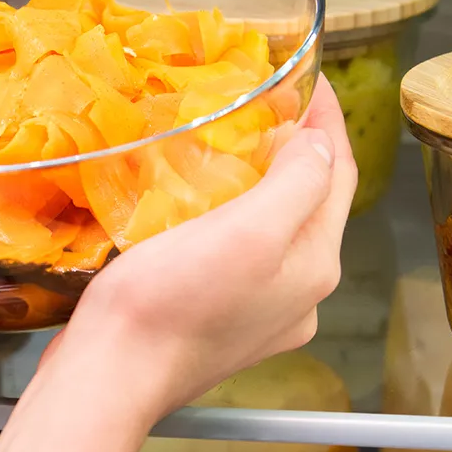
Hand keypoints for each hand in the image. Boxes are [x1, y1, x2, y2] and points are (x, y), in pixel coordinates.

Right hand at [0, 73, 355, 451]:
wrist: (111, 376)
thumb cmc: (171, 303)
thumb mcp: (248, 231)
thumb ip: (298, 184)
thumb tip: (319, 144)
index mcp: (315, 265)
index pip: (339, 174)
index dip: (327, 120)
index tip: (307, 75)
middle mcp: (301, 295)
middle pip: (314, 205)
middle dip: (298, 150)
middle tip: (268, 103)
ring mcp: (263, 316)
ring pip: (279, 232)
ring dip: (267, 185)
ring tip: (236, 145)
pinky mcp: (224, 326)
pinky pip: (245, 257)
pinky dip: (237, 220)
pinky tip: (206, 208)